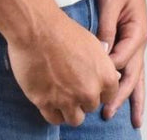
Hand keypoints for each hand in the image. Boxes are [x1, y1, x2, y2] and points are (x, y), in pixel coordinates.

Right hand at [6, 7, 120, 126]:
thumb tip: (110, 76)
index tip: (88, 82)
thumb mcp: (92, 43)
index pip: (108, 95)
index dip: (97, 88)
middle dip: (82, 97)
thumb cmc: (63, 29)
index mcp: (105, 76)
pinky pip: (54, 119)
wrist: (36, 28)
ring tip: (61, 95)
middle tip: (70, 84)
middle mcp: (89, 91)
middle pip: (91, 106)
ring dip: (69, 109)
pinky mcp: (46, 103)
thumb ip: (101, 64)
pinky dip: (53, 111)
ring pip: (75, 118)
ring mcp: (68, 100)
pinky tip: (49, 98)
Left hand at [95, 0, 146, 128]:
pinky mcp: (126, 37)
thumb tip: (102, 52)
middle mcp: (139, 39)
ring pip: (135, 74)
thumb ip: (107, 28)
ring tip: (134, 120)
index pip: (123, 59)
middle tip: (108, 114)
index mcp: (138, 31)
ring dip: (131, 95)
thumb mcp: (110, 2)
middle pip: (133, 74)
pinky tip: (125, 95)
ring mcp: (134, 39)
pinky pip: (128, 64)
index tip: (94, 81)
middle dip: (123, 96)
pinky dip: (128, 81)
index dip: (109, 72)